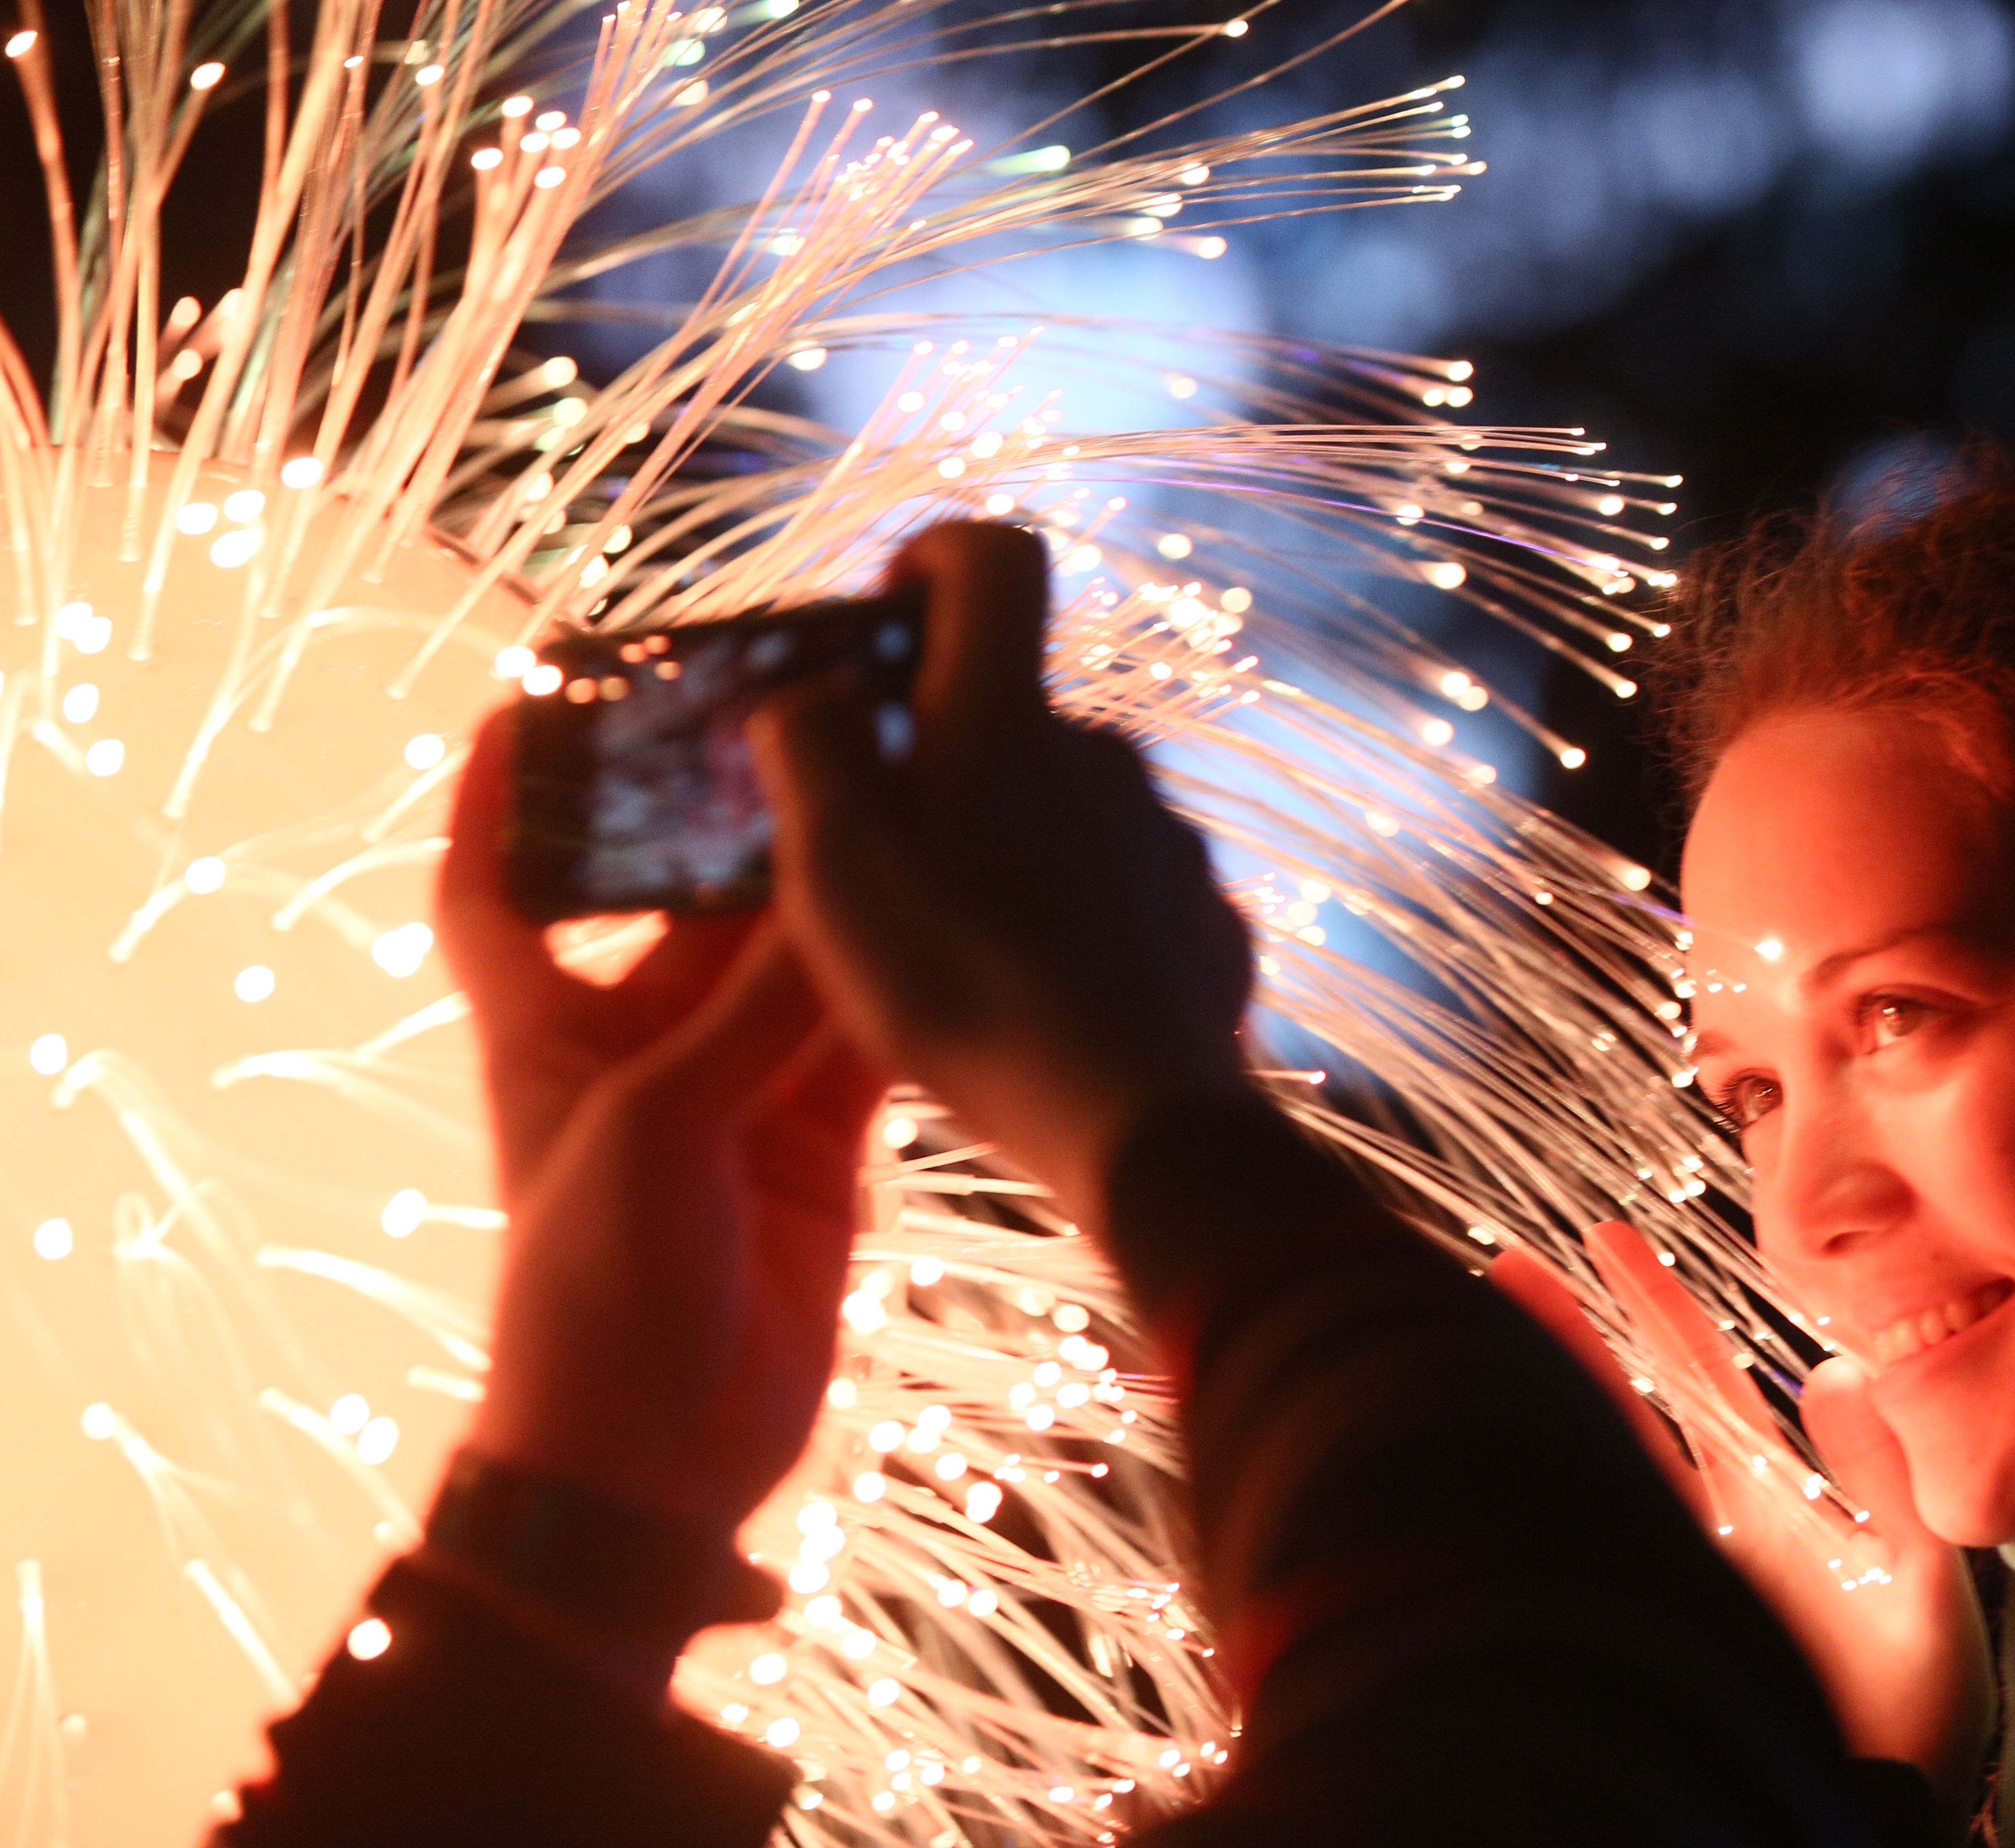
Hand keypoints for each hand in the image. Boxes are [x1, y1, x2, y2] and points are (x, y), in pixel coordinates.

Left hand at [437, 709, 883, 1542]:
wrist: (649, 1464)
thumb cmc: (594, 1293)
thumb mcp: (656, 1129)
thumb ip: (745, 1015)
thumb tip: (826, 895)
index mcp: (545, 1030)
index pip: (493, 886)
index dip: (497, 792)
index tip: (537, 695)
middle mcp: (637, 1046)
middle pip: (677, 902)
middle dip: (730, 823)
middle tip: (807, 721)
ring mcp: (730, 1096)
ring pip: (782, 965)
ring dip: (829, 899)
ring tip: (899, 798)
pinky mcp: (810, 1149)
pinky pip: (853, 1046)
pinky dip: (891, 993)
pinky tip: (947, 924)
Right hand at [747, 522, 1252, 1237]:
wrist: (1137, 1122)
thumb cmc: (964, 987)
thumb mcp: (835, 866)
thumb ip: (809, 751)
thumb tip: (813, 693)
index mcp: (1009, 721)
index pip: (994, 557)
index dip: (934, 559)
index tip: (888, 622)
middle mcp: (1105, 756)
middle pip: (1017, 709)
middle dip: (950, 754)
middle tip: (889, 853)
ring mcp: (1168, 839)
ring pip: (1071, 805)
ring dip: (1013, 843)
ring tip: (962, 945)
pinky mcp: (1205, 920)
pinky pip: (1125, 889)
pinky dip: (1076, 917)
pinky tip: (1040, 996)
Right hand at [1492, 1225, 1991, 1809]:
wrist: (1888, 1818)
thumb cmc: (1920, 1718)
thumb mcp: (1924, 1583)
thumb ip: (1885, 1481)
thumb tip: (1838, 1367)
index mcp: (1773, 1506)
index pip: (1704, 1385)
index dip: (1658, 1309)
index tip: (1608, 1238)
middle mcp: (1703, 1535)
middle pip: (1622, 1412)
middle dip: (1567, 1336)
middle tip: (1504, 1265)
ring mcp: (1665, 1581)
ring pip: (1595, 1471)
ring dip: (1545, 1402)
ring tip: (1475, 1335)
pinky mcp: (1644, 1626)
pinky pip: (1586, 1547)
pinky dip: (1538, 1499)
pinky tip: (1490, 1456)